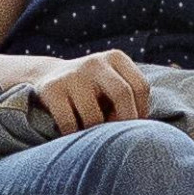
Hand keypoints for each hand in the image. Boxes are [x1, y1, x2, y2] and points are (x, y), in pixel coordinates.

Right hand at [18, 50, 150, 135]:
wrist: (48, 77)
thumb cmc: (92, 90)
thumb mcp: (113, 84)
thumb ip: (130, 99)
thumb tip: (144, 130)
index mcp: (116, 58)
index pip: (141, 86)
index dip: (141, 112)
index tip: (132, 125)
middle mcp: (95, 62)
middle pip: (122, 94)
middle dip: (124, 121)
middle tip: (116, 136)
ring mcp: (72, 74)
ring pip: (94, 116)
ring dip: (94, 132)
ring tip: (90, 131)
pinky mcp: (51, 89)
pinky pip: (69, 123)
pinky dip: (72, 134)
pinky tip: (71, 132)